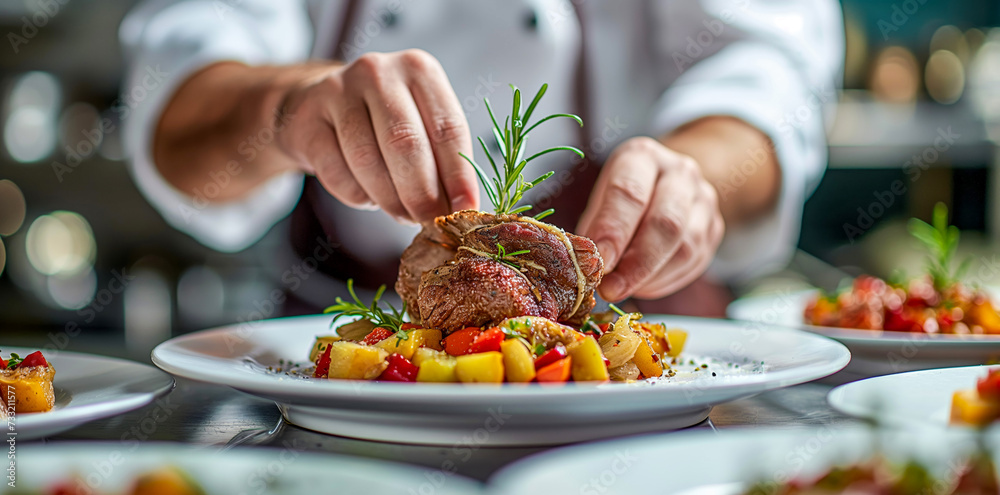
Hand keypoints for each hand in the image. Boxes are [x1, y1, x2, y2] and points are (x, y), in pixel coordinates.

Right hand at [275, 49, 478, 222]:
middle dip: (422, 193)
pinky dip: (358, 197)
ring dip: (390, 199)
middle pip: (406, 143)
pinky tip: (369, 196)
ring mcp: (338, 92)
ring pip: (368, 160)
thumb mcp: (420, 124)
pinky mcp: (308, 120)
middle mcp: (379, 72)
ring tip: (402, 214)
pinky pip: (337, 174)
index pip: (448, 127)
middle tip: (429, 221)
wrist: (317, 107)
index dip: (459, 175)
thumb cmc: (381, 121)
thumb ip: (442, 159)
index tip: (464, 210)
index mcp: (419, 70)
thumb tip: (462, 208)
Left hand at [577, 137, 724, 300]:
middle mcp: (680, 173)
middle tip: (611, 289)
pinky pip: (694, 262)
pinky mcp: (715, 227)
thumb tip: (588, 266)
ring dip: (650, 277)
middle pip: (666, 223)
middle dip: (636, 264)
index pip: (630, 193)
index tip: (599, 263)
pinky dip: (665, 281)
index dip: (613, 232)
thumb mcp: (600, 200)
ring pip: (685, 247)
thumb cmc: (623, 197)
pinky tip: (643, 285)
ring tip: (624, 289)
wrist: (667, 184)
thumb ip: (595, 228)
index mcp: (642, 157)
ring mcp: (704, 199)